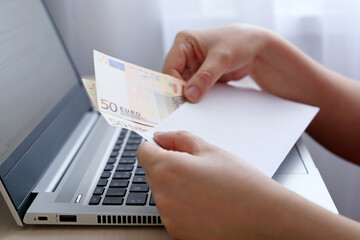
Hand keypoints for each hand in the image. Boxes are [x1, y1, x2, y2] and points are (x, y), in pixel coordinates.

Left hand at [137, 131, 289, 238]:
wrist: (263, 217)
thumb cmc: (241, 182)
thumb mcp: (210, 150)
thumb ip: (179, 139)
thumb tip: (161, 137)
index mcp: (168, 168)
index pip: (143, 152)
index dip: (154, 146)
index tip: (164, 147)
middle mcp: (163, 194)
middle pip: (151, 172)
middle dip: (166, 165)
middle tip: (193, 166)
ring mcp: (169, 216)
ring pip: (161, 192)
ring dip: (173, 186)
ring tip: (202, 187)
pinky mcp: (176, 231)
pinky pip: (170, 211)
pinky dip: (180, 205)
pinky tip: (203, 203)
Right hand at [163, 24, 268, 101]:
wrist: (256, 47)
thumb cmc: (239, 42)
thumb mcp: (221, 58)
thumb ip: (205, 77)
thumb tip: (190, 95)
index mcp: (184, 42)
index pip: (170, 67)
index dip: (173, 84)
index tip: (180, 100)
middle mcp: (185, 54)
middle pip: (174, 79)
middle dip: (180, 93)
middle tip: (184, 109)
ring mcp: (193, 66)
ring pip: (184, 86)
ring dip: (189, 97)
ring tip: (193, 109)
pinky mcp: (201, 76)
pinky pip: (195, 90)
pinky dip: (197, 98)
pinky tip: (200, 107)